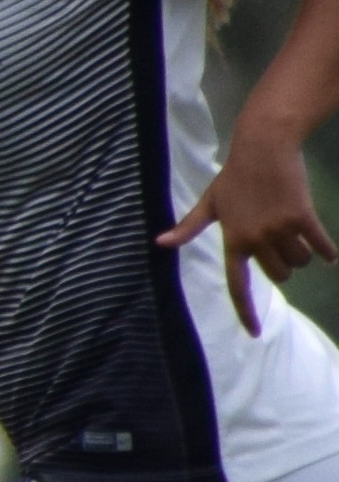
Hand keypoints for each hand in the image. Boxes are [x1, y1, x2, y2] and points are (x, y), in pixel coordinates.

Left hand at [160, 124, 338, 334]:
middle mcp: (255, 239)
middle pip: (279, 274)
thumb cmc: (234, 176)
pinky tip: (329, 254)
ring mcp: (280, 229)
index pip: (238, 284)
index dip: (246, 311)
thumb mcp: (209, 203)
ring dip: (302, 255)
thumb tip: (160, 243)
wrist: (263, 148)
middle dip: (283, 265)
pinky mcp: (302, 217)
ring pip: (300, 262)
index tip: (253, 334)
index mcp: (232, 240)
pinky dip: (327, 252)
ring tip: (294, 233)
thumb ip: (189, 226)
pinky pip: (320, 246)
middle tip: (279, 243)